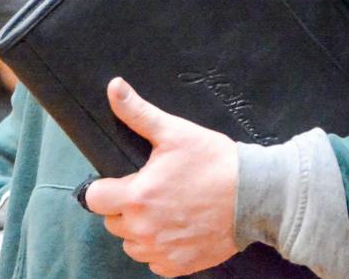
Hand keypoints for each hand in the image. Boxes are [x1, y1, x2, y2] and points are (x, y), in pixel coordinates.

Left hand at [83, 77, 239, 276]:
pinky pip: (154, 262)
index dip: (106, 188)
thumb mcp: (174, 131)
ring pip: (132, 245)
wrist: (254, 195)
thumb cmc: (214, 161)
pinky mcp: (178, 266)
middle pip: (112, 222)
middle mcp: (143, 230)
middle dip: (126, 207)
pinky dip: (160, 249)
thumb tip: (114, 87)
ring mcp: (160, 252)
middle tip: (153, 191)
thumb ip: (138, 112)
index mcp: (136, 196)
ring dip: (140, 231)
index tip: (123, 181)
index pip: (94, 199)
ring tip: (165, 210)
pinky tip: (177, 229)